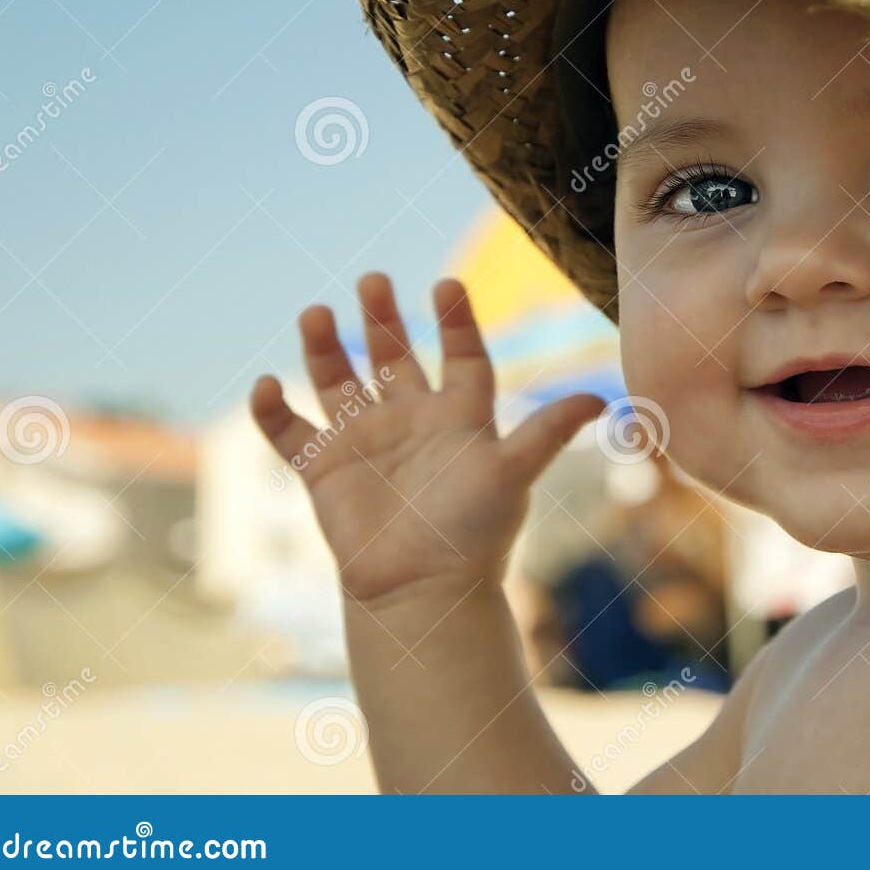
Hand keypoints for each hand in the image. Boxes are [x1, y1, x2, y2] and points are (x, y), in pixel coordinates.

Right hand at [248, 271, 605, 605]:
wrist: (422, 591)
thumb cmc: (473, 533)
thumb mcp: (513, 473)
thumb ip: (548, 432)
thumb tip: (603, 401)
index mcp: (459, 417)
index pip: (462, 355)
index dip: (456, 321)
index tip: (447, 283)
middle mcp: (411, 421)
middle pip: (394, 357)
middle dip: (381, 318)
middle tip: (374, 278)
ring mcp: (365, 443)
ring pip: (337, 381)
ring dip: (324, 348)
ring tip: (317, 313)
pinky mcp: (324, 471)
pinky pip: (290, 433)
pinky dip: (273, 412)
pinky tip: (267, 385)